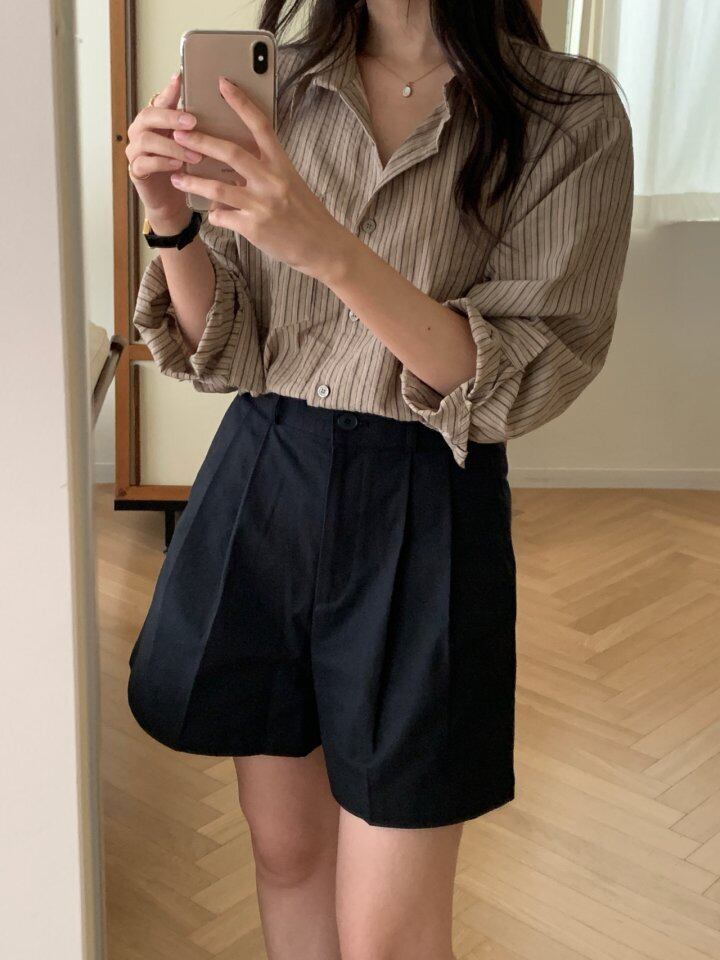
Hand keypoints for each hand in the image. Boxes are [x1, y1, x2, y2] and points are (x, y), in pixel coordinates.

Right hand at [125, 72, 204, 223]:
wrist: (173, 202)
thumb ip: (198, 128)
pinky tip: (178, 166)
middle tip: (193, 123)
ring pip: (146, 140)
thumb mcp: (195, 146)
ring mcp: (136, 150)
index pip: (160, 99)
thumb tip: (225, 109)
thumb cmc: (185, 170)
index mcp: (157, 120)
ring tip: (193, 154)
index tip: (180, 79)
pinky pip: (144, 163)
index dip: (169, 90)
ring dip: (172, 146)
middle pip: (148, 115)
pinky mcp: (136, 170)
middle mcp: (142, 131)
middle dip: (171, 117)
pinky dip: (162, 163)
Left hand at [168, 75, 348, 280]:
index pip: (260, 125)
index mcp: (282, 164)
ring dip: (192, 182)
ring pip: (217, 189)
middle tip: (178, 134)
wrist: (322, 247)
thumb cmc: (305, 213)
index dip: (240, 103)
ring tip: (176, 178)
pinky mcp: (253, 228)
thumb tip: (234, 166)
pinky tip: (213, 214)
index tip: (222, 84)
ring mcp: (261, 205)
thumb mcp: (291, 182)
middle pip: (230, 154)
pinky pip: (222, 217)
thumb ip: (266, 170)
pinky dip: (213, 215)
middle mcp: (271, 181)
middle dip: (200, 142)